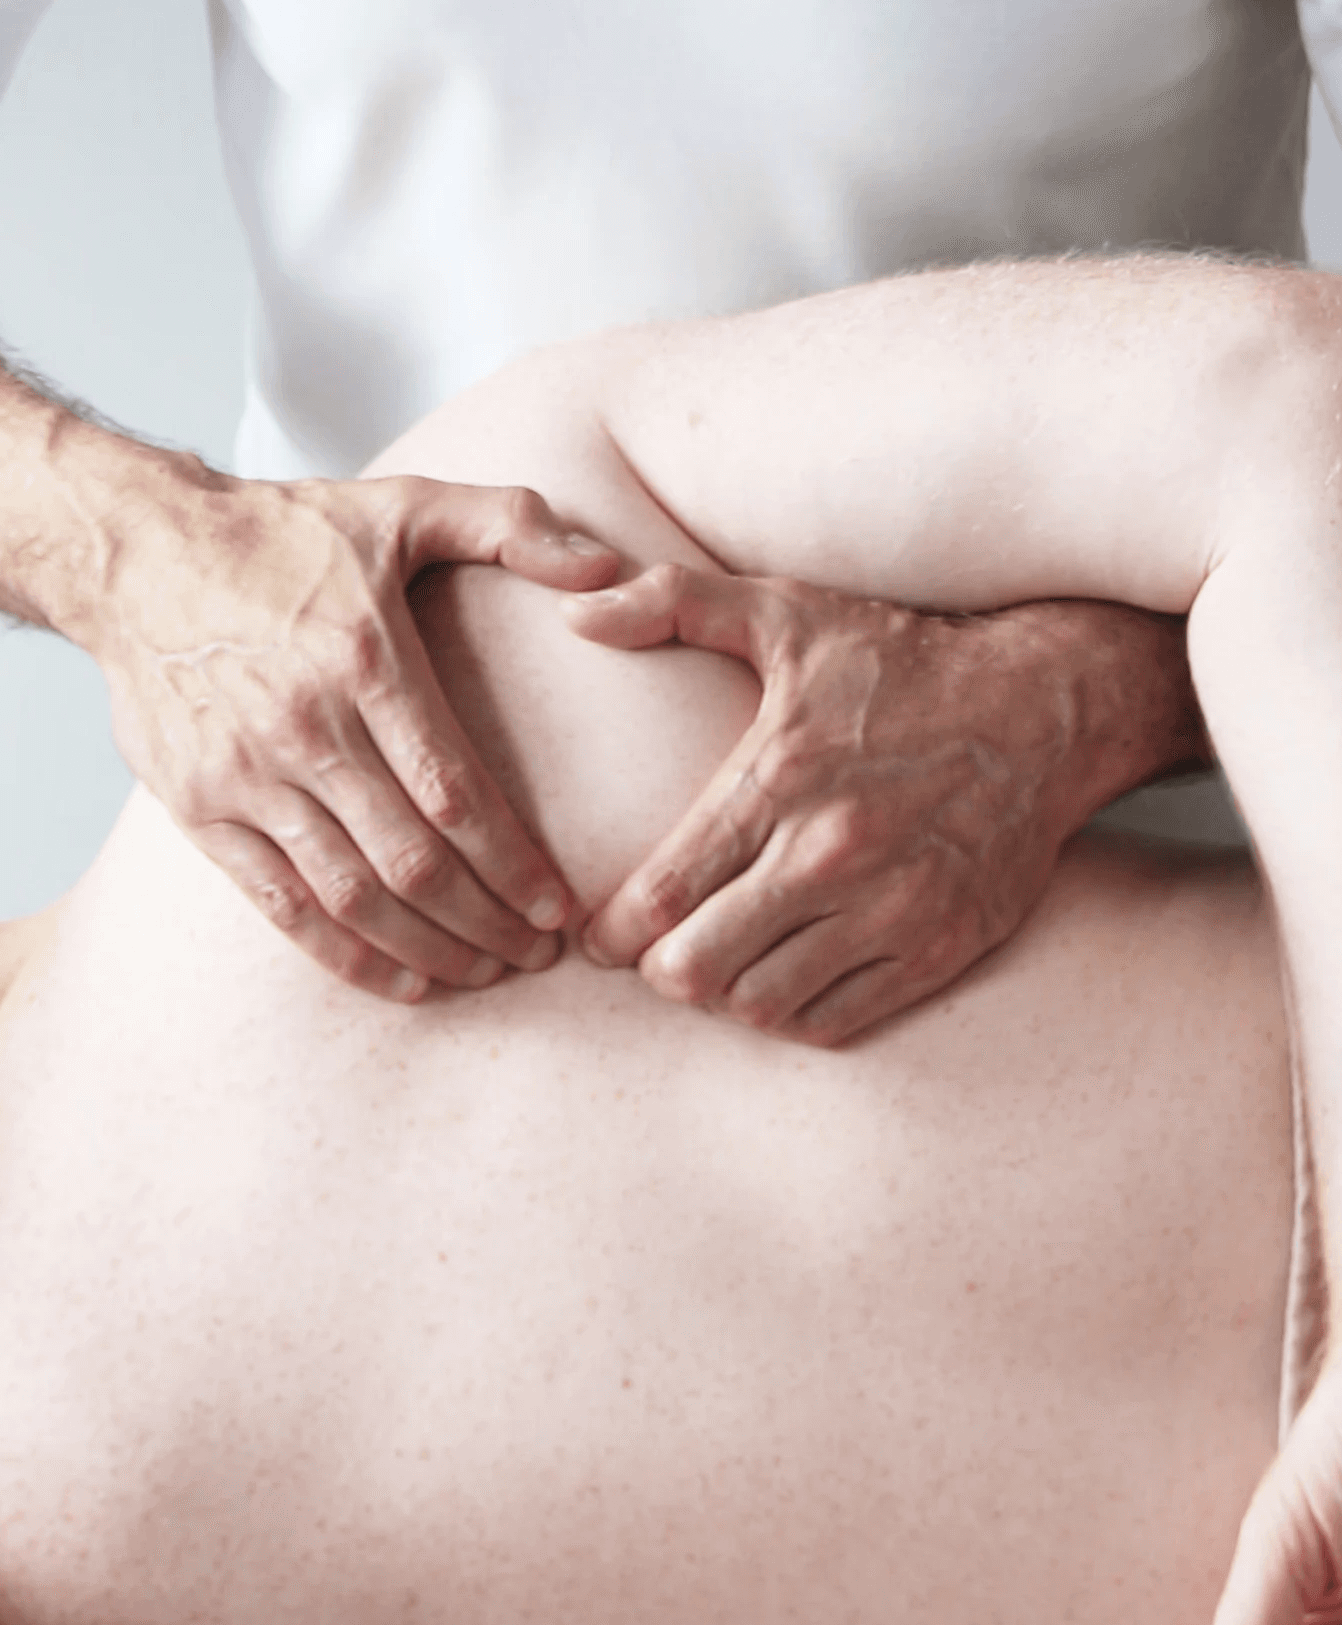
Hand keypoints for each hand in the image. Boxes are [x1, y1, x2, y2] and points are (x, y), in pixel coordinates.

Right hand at [86, 474, 616, 1000]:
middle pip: (411, 860)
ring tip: (480, 975)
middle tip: (535, 956)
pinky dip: (341, 955)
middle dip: (484, 923)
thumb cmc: (282, 534)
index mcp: (361, 657)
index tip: (558, 910)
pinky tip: (397, 981)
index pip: (454, 791)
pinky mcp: (198, 808)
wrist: (137, 553)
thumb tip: (611, 569)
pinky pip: (278, 904)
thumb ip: (513, 524)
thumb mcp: (401, 504)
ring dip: (424, 950)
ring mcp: (244, 774)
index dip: (513, 865)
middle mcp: (302, 725)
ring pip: (349, 894)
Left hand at [559, 564, 1090, 1044]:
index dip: (611, 932)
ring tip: (716, 962)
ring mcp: (893, 909)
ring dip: (723, 994)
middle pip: (697, 967)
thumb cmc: (902, 662)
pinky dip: (791, 1014)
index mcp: (782, 778)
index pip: (661, 894)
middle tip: (654, 952)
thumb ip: (671, 602)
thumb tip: (574, 610)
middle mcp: (834, 853)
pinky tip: (780, 976)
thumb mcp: (788, 612)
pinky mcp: (941, 948)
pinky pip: (834, 1022)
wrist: (1050, 706)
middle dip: (658, 969)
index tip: (600, 936)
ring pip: (760, 1004)